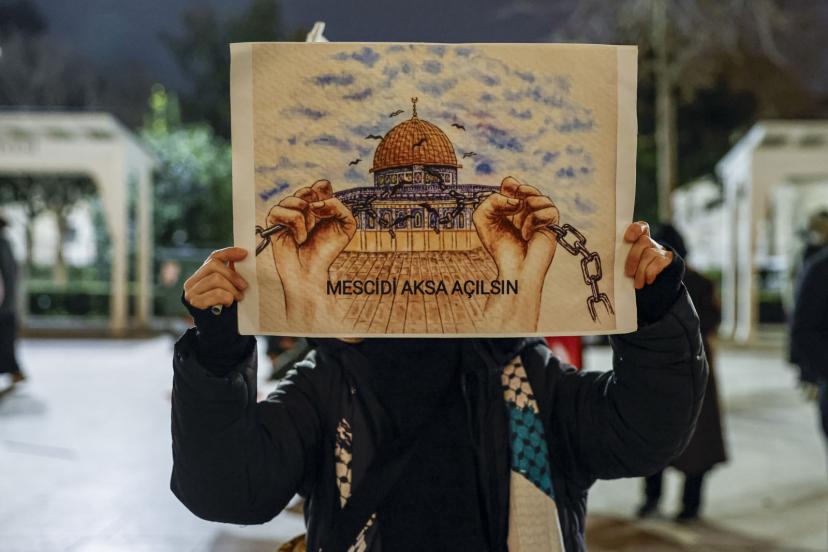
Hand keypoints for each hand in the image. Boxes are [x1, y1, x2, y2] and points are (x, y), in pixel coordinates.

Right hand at [183, 247, 248, 308]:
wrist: (217, 332)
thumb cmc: (224, 308)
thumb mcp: (227, 288)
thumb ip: (230, 275)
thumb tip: (243, 258)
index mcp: (200, 275)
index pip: (214, 257)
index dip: (229, 253)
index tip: (244, 254)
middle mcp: (192, 282)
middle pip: (214, 265)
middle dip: (232, 274)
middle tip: (244, 286)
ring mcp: (191, 293)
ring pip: (216, 279)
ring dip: (232, 288)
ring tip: (238, 297)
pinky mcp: (195, 303)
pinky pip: (216, 293)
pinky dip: (227, 297)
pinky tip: (229, 303)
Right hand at [267, 179, 355, 277]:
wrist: (310, 271)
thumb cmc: (326, 250)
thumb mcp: (346, 226)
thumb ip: (339, 207)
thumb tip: (316, 204)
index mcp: (317, 202)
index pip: (322, 185)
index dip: (327, 197)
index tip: (329, 216)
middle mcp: (300, 204)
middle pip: (309, 190)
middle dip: (318, 211)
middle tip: (317, 227)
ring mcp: (286, 210)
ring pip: (297, 200)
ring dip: (307, 221)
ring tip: (307, 235)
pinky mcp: (273, 220)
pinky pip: (285, 212)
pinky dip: (297, 228)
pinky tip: (298, 239)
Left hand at [473, 176, 558, 330]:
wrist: (513, 270)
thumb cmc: (500, 248)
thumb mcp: (483, 219)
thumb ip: (492, 200)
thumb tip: (517, 200)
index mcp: (510, 208)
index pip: (512, 183)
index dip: (509, 184)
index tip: (504, 195)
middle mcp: (527, 211)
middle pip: (527, 188)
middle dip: (519, 192)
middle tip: (514, 208)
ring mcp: (541, 219)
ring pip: (540, 197)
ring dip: (527, 209)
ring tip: (520, 227)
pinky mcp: (552, 227)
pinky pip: (548, 211)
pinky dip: (534, 221)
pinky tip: (527, 236)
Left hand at [623, 221, 673, 288]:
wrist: (657, 289)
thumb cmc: (633, 276)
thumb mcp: (625, 265)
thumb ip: (621, 258)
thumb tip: (608, 260)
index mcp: (638, 241)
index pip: (640, 227)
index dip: (635, 229)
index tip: (628, 239)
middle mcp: (651, 243)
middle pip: (643, 241)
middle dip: (634, 258)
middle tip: (628, 273)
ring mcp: (660, 250)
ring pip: (650, 253)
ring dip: (641, 270)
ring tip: (637, 284)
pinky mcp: (669, 260)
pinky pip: (659, 262)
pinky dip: (651, 272)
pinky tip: (648, 281)